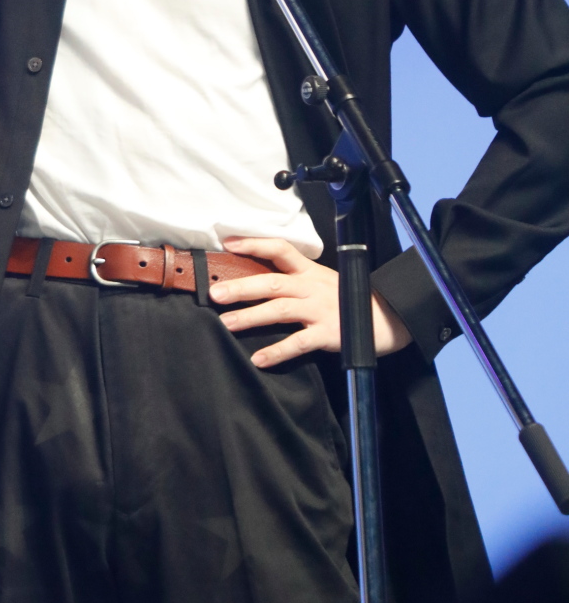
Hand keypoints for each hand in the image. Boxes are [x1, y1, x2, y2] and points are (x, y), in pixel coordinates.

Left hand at [209, 235, 412, 369]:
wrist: (387, 318)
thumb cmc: (349, 300)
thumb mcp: (322, 281)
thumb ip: (295, 280)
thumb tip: (257, 282)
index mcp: (309, 271)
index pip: (280, 249)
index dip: (254, 244)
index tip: (229, 243)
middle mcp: (311, 286)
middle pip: (271, 282)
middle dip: (241, 286)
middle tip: (215, 292)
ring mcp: (319, 310)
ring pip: (279, 309)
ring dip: (250, 316)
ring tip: (226, 323)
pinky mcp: (328, 333)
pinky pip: (298, 343)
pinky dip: (277, 351)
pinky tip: (259, 358)